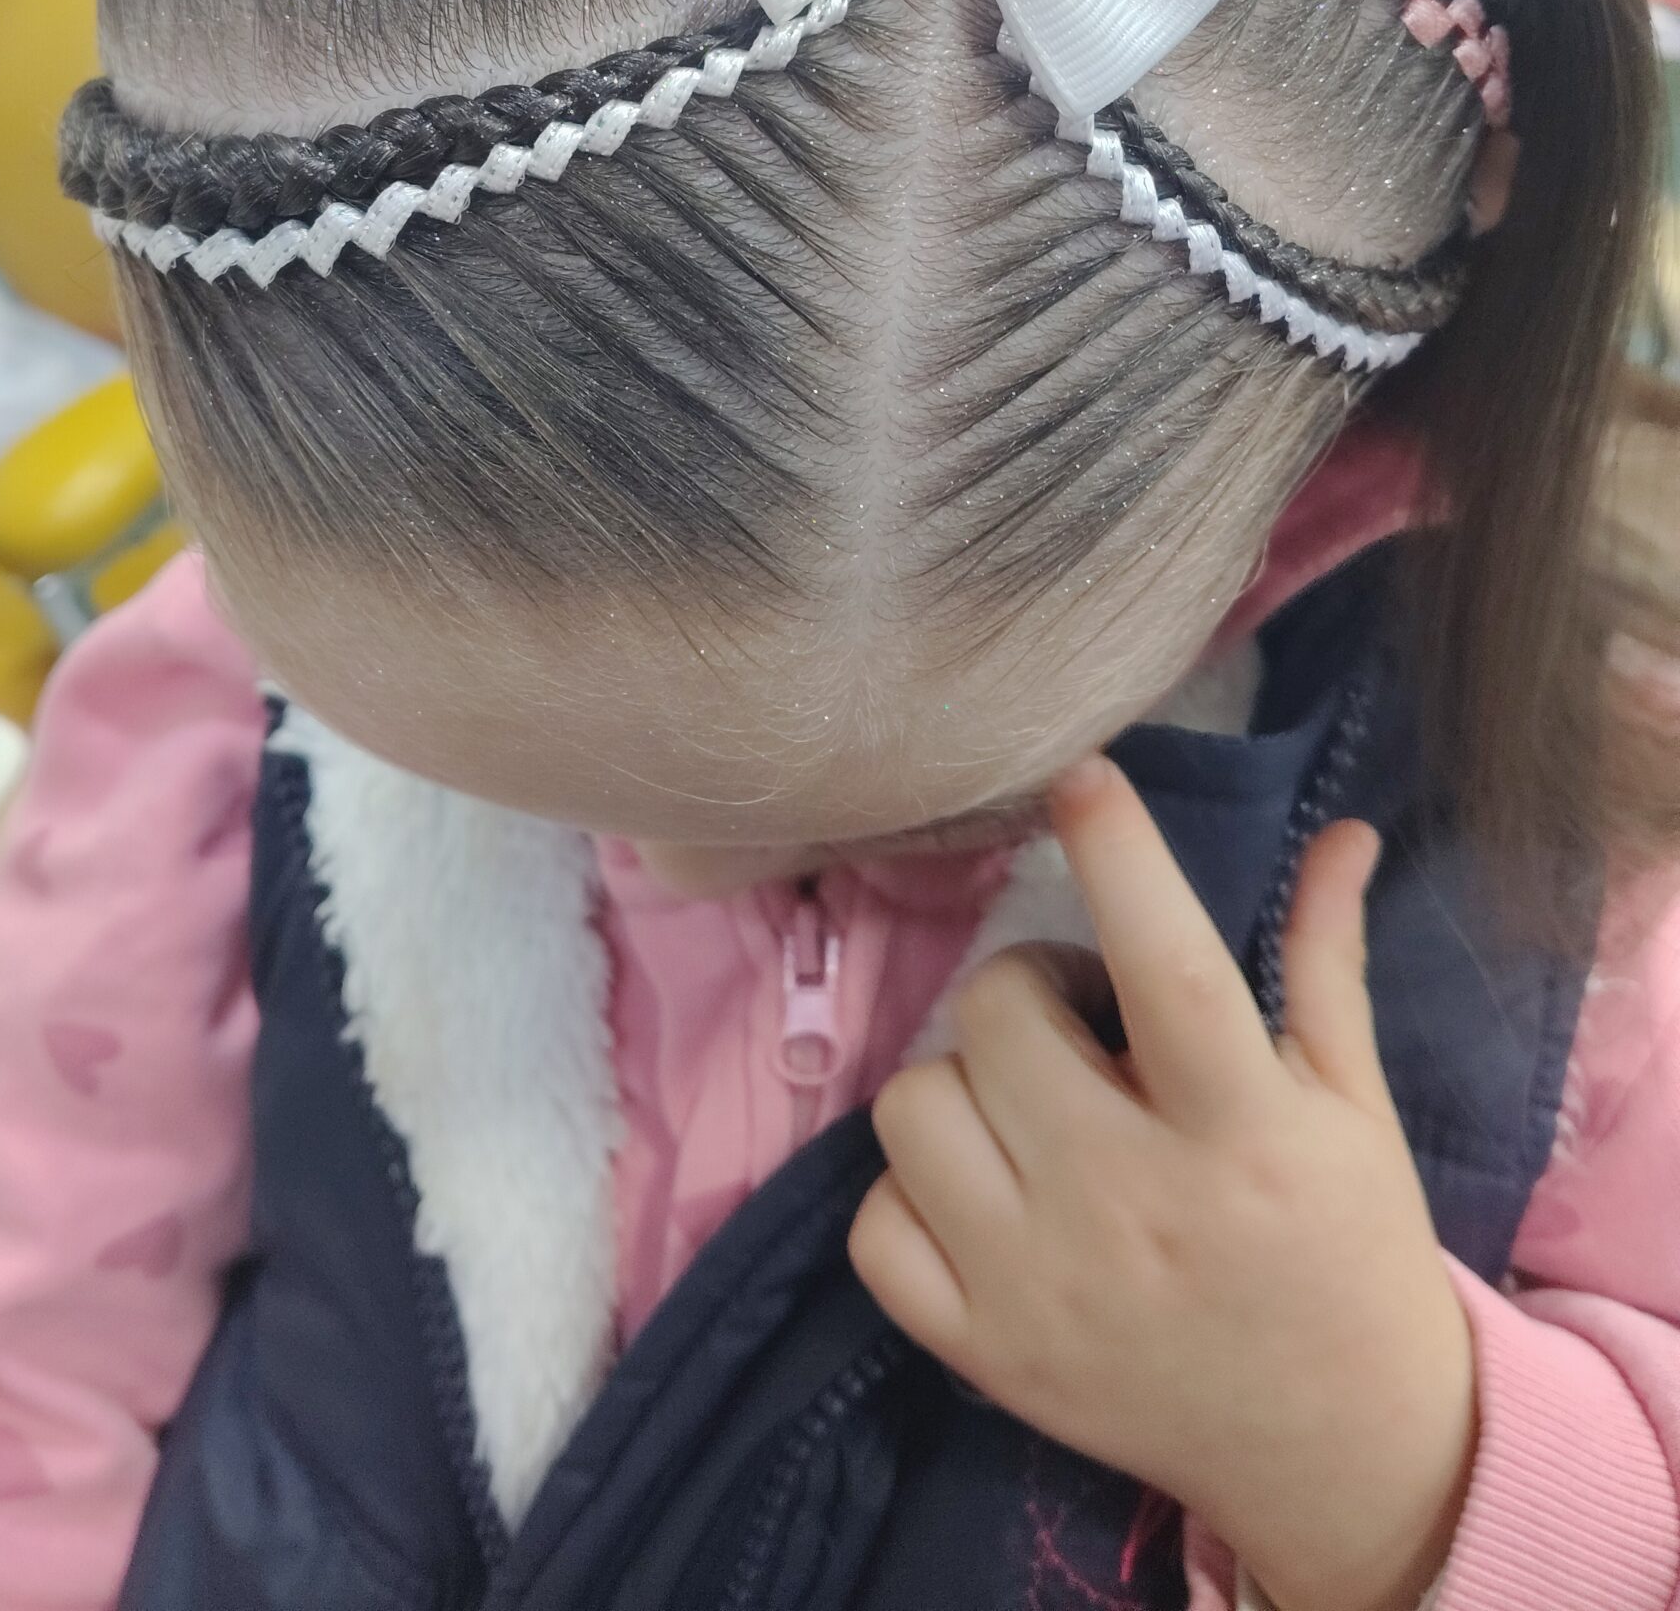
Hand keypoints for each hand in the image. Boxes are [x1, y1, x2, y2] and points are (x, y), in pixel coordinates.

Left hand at [847, 755, 1475, 1610]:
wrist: (1342, 1452)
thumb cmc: (1347, 1251)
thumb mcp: (1353, 1106)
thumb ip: (1324, 962)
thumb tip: (1341, 830)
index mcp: (1243, 1136)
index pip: (1172, 972)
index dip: (1121, 860)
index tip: (1082, 778)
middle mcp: (1132, 1208)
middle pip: (1001, 1016)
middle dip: (1035, 986)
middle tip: (1088, 1023)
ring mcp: (1040, 1287)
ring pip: (914, 1104)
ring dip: (964, 1083)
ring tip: (1034, 1112)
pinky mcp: (981, 1353)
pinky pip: (875, 1224)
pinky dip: (913, 1193)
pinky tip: (985, 1194)